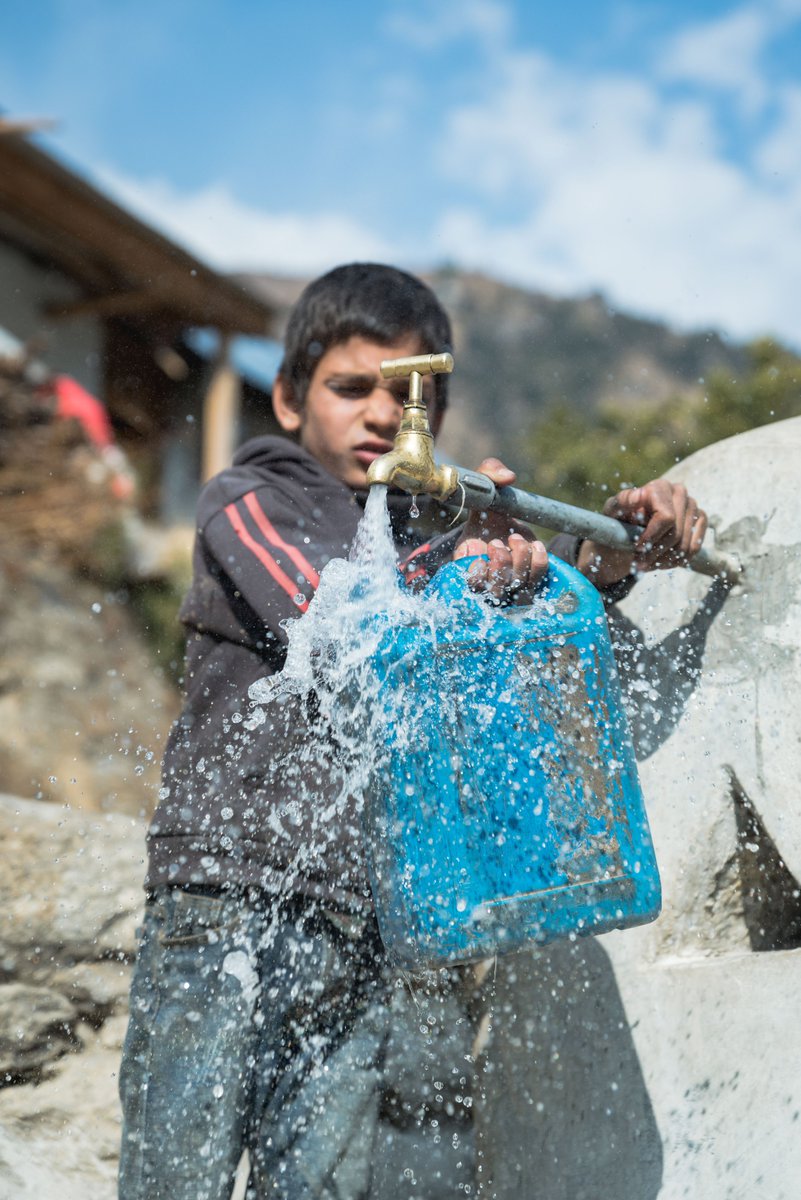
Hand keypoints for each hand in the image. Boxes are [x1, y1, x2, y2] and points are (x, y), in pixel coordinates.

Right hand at [454, 458, 547, 602]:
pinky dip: (539, 562)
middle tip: (499, 542)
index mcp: (467, 563)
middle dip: (501, 566)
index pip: (470, 585)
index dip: (477, 576)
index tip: (483, 552)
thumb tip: (508, 476)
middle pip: (496, 593)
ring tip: (516, 539)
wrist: (506, 523)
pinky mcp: (530, 580)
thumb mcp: (484, 486)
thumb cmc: (490, 507)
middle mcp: (488, 579)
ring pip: (518, 589)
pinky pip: (538, 579)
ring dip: (521, 562)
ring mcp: (510, 583)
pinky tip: (534, 544)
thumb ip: (489, 473)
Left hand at [577, 479, 706, 587]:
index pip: (666, 518)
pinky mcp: (700, 519)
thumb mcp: (612, 511)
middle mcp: (680, 492)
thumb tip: (638, 496)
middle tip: (639, 564)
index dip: (652, 537)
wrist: (628, 529)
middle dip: (655, 554)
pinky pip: (695, 547)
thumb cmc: (618, 519)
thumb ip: (621, 503)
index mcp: (659, 487)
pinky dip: (678, 560)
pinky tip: (661, 562)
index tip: (637, 549)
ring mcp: (692, 506)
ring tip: (647, 564)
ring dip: (664, 561)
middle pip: (676, 534)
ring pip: (685, 544)